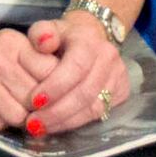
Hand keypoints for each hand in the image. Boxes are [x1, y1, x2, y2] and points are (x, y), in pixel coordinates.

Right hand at [0, 24, 59, 134]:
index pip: (50, 72)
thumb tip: (69, 85)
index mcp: (11, 43)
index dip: (57, 87)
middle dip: (40, 108)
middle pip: (36, 99)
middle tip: (38, 109)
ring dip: (21, 119)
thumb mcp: (9, 43)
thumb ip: (36, 58)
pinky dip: (0, 123)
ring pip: (18, 116)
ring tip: (17, 111)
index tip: (57, 93)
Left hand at [23, 11, 130, 135]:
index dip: (55, 87)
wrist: (89, 40)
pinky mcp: (122, 92)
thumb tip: (44, 42)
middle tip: (33, 123)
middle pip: (85, 92)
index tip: (34, 101)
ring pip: (94, 108)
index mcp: (89, 40)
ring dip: (65, 122)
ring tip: (41, 128)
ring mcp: (118, 76)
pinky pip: (100, 114)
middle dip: (57, 111)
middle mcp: (108, 58)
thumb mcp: (47, 29)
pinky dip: (76, 123)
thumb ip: (41, 33)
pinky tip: (57, 125)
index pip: (76, 66)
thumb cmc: (62, 38)